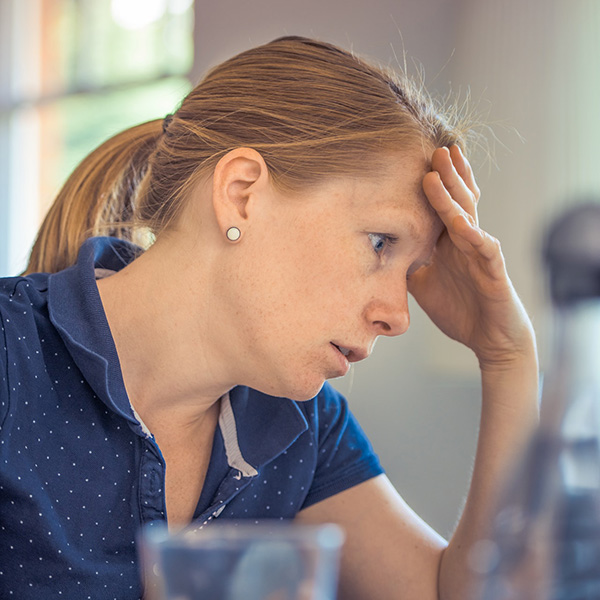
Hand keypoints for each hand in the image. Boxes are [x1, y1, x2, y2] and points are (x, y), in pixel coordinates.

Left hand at [408, 146, 534, 368]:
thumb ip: (406, 264)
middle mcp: (466, 242)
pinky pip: (485, 250)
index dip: (435, 183)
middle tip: (433, 148)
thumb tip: (378, 252)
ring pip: (468, 217)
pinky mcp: (494, 272)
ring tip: (439, 171)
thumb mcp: (422, 284)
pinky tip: (461, 223)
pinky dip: (474, 236)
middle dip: (445, 174)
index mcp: (450, 242)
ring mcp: (481, 254)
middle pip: (457, 201)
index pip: (442, 205)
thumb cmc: (459, 308)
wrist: (490, 339)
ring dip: (453, 195)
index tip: (418, 158)